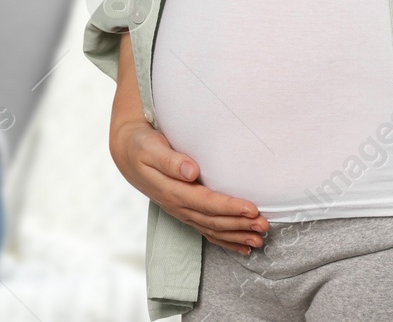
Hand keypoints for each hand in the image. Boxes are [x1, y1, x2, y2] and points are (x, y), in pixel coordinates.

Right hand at [109, 116, 267, 254]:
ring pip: (212, 229)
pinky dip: (225, 241)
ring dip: (236, 236)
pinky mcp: (185, 211)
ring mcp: (180, 211)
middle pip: (212, 220)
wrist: (128, 153)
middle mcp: (177, 205)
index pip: (205, 202)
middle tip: (264, 226)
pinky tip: (242, 248)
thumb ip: (170, 160)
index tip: (252, 209)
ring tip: (259, 240)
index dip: (229, 207)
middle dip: (239, 225)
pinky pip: (206, 231)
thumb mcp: (150, 147)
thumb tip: (191, 171)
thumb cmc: (141, 145)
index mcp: (170, 190)